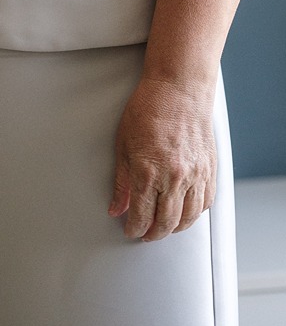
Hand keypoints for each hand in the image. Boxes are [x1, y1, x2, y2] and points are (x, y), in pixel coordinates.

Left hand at [108, 76, 215, 239]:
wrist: (179, 90)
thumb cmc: (148, 109)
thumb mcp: (123, 143)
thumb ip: (121, 181)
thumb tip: (116, 208)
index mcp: (148, 171)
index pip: (141, 215)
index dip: (134, 228)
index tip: (130, 231)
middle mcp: (174, 178)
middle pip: (166, 223)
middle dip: (153, 234)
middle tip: (145, 235)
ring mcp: (195, 176)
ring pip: (188, 218)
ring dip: (174, 228)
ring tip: (164, 228)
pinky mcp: (209, 171)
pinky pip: (205, 204)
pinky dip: (194, 214)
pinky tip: (185, 213)